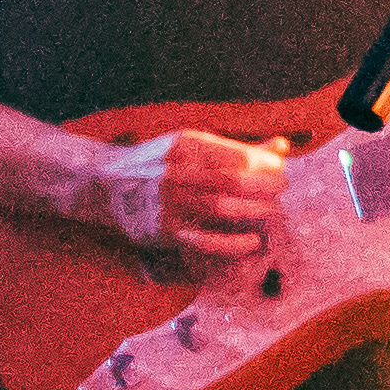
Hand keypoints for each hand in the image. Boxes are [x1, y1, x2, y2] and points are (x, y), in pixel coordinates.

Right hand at [91, 127, 286, 260]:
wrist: (106, 185)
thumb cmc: (163, 164)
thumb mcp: (194, 147)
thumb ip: (239, 150)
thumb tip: (283, 146)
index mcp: (187, 146)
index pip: (239, 157)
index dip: (267, 166)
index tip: (280, 170)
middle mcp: (176, 172)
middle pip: (234, 182)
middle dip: (267, 188)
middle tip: (281, 190)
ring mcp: (169, 202)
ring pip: (223, 208)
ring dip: (256, 212)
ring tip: (273, 212)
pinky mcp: (165, 230)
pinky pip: (205, 240)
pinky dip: (233, 244)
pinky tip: (252, 242)